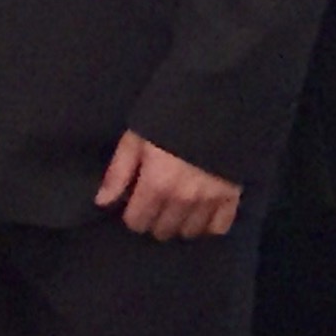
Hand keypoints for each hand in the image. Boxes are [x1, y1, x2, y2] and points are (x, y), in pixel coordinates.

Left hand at [95, 130, 242, 239]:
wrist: (216, 103)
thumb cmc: (168, 117)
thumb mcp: (136, 138)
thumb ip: (118, 172)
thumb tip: (103, 201)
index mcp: (156, 184)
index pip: (137, 222)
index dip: (132, 215)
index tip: (134, 205)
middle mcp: (183, 199)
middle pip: (163, 230)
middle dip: (154, 221)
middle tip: (155, 205)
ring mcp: (210, 200)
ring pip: (190, 233)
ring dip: (179, 225)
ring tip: (176, 210)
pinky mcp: (233, 196)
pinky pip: (219, 228)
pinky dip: (208, 226)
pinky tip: (200, 214)